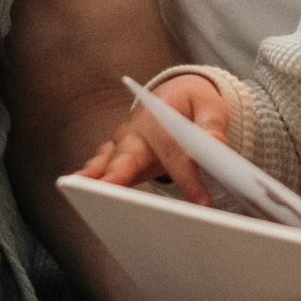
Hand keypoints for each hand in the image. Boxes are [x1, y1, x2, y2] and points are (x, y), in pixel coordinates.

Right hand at [77, 69, 229, 199]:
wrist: (172, 98)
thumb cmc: (190, 105)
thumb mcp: (208, 105)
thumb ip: (211, 123)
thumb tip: (214, 142)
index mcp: (160, 115)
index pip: (174, 149)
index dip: (187, 177)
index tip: (201, 202)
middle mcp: (136, 131)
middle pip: (129, 154)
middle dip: (121, 172)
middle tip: (113, 187)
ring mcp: (123, 146)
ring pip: (110, 162)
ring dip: (101, 179)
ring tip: (91, 193)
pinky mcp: (117, 160)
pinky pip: (102, 168)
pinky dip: (93, 180)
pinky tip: (85, 194)